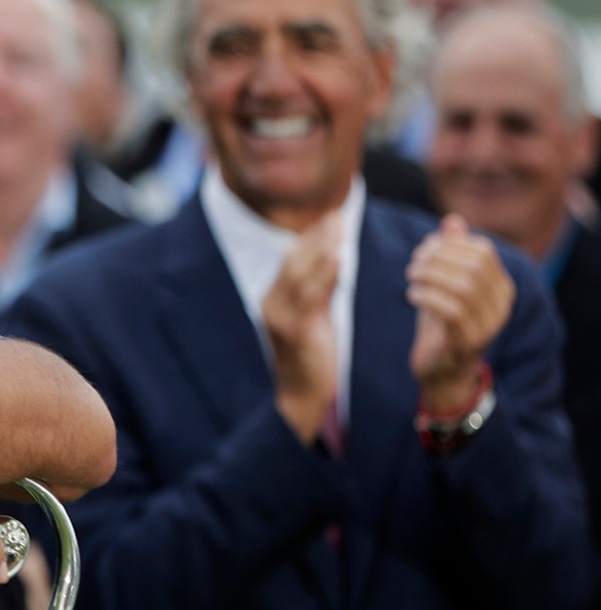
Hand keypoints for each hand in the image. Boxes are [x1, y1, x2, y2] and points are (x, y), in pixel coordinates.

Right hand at [262, 211, 340, 442]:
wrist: (302, 394)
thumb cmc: (311, 355)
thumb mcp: (314, 315)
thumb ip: (320, 288)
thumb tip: (333, 256)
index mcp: (271, 300)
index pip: (289, 260)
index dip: (310, 238)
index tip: (330, 217)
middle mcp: (270, 305)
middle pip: (292, 262)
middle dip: (315, 237)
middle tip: (336, 215)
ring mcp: (280, 318)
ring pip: (300, 275)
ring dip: (321, 249)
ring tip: (339, 228)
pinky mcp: (295, 331)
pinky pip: (311, 296)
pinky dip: (324, 274)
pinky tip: (338, 258)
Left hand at [408, 214, 512, 408]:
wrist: (441, 372)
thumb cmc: (442, 324)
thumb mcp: (445, 285)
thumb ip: (451, 254)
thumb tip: (452, 220)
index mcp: (501, 288)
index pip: (483, 252)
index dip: (451, 244)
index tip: (425, 249)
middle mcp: (501, 306)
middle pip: (475, 266)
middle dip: (439, 258)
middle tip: (414, 264)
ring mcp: (488, 325)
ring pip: (464, 286)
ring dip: (431, 276)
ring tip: (412, 277)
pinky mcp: (467, 341)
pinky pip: (451, 310)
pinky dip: (428, 296)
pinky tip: (413, 295)